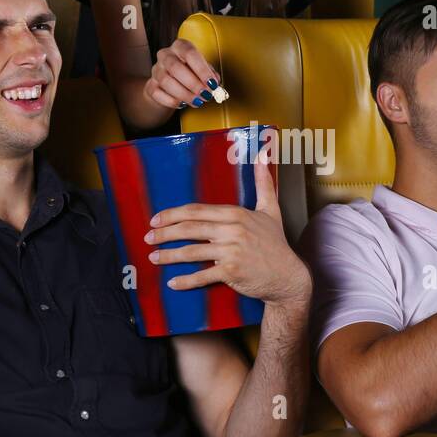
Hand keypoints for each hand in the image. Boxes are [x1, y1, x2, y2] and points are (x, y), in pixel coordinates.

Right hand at [143, 38, 220, 111]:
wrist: (172, 83)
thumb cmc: (191, 72)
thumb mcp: (203, 69)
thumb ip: (210, 75)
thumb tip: (214, 84)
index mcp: (181, 46)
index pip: (190, 53)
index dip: (202, 69)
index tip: (212, 83)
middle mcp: (166, 55)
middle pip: (175, 67)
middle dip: (193, 84)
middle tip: (205, 95)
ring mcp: (156, 70)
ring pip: (166, 81)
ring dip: (184, 94)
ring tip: (197, 101)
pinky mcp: (150, 85)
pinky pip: (158, 93)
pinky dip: (172, 101)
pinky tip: (183, 104)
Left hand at [145, 150, 310, 306]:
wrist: (288, 276)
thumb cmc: (276, 243)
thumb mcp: (271, 209)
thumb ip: (264, 182)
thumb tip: (264, 154)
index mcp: (236, 213)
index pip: (196, 211)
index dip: (173, 214)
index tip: (156, 219)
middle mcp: (233, 230)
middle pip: (189, 228)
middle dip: (164, 233)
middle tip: (148, 237)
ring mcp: (232, 251)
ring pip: (192, 251)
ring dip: (169, 255)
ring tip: (153, 257)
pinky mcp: (232, 271)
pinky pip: (203, 276)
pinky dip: (185, 280)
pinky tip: (172, 282)